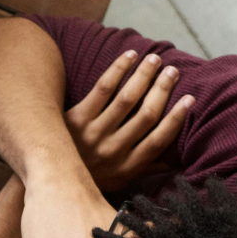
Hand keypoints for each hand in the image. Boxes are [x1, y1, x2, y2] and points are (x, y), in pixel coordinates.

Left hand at [65, 50, 192, 191]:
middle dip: (162, 90)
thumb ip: (145, 169)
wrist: (46, 175)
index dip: (177, 118)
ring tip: (154, 60)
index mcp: (126, 167)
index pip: (159, 141)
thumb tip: (178, 161)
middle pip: (146, 115)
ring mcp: (93, 134)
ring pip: (126, 99)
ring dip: (144, 76)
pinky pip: (102, 89)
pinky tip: (129, 57)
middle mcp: (111, 152)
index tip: (190, 98)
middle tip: (173, 71)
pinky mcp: (76, 118)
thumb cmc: (88, 175)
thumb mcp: (117, 180)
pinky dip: (118, 69)